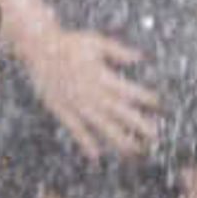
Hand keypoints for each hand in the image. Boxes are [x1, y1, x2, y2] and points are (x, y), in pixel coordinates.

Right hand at [17, 20, 160, 158]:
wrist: (38, 47)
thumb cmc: (69, 42)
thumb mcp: (96, 41)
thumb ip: (118, 51)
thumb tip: (140, 58)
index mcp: (100, 75)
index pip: (127, 90)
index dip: (144, 97)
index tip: (158, 105)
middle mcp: (90, 92)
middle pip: (118, 112)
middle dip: (137, 125)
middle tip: (154, 137)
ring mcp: (75, 103)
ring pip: (100, 125)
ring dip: (118, 139)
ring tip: (133, 151)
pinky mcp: (61, 109)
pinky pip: (75, 129)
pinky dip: (86, 142)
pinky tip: (96, 155)